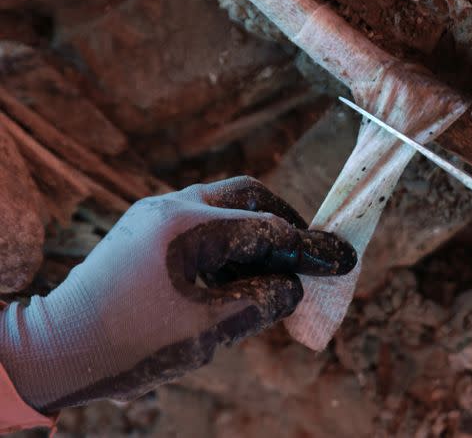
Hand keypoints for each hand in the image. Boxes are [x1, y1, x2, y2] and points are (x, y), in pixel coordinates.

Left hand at [0, 177, 355, 412]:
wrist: (56, 349)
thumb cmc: (128, 344)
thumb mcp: (206, 331)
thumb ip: (261, 302)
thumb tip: (294, 285)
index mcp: (188, 227)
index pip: (268, 228)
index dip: (311, 246)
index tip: (344, 259)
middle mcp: (172, 206)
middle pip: (248, 195)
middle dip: (286, 221)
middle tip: (309, 252)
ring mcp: (156, 214)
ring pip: (226, 204)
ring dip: (258, 230)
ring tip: (277, 268)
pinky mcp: (147, 228)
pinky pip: (204, 220)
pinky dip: (232, 240)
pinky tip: (239, 272)